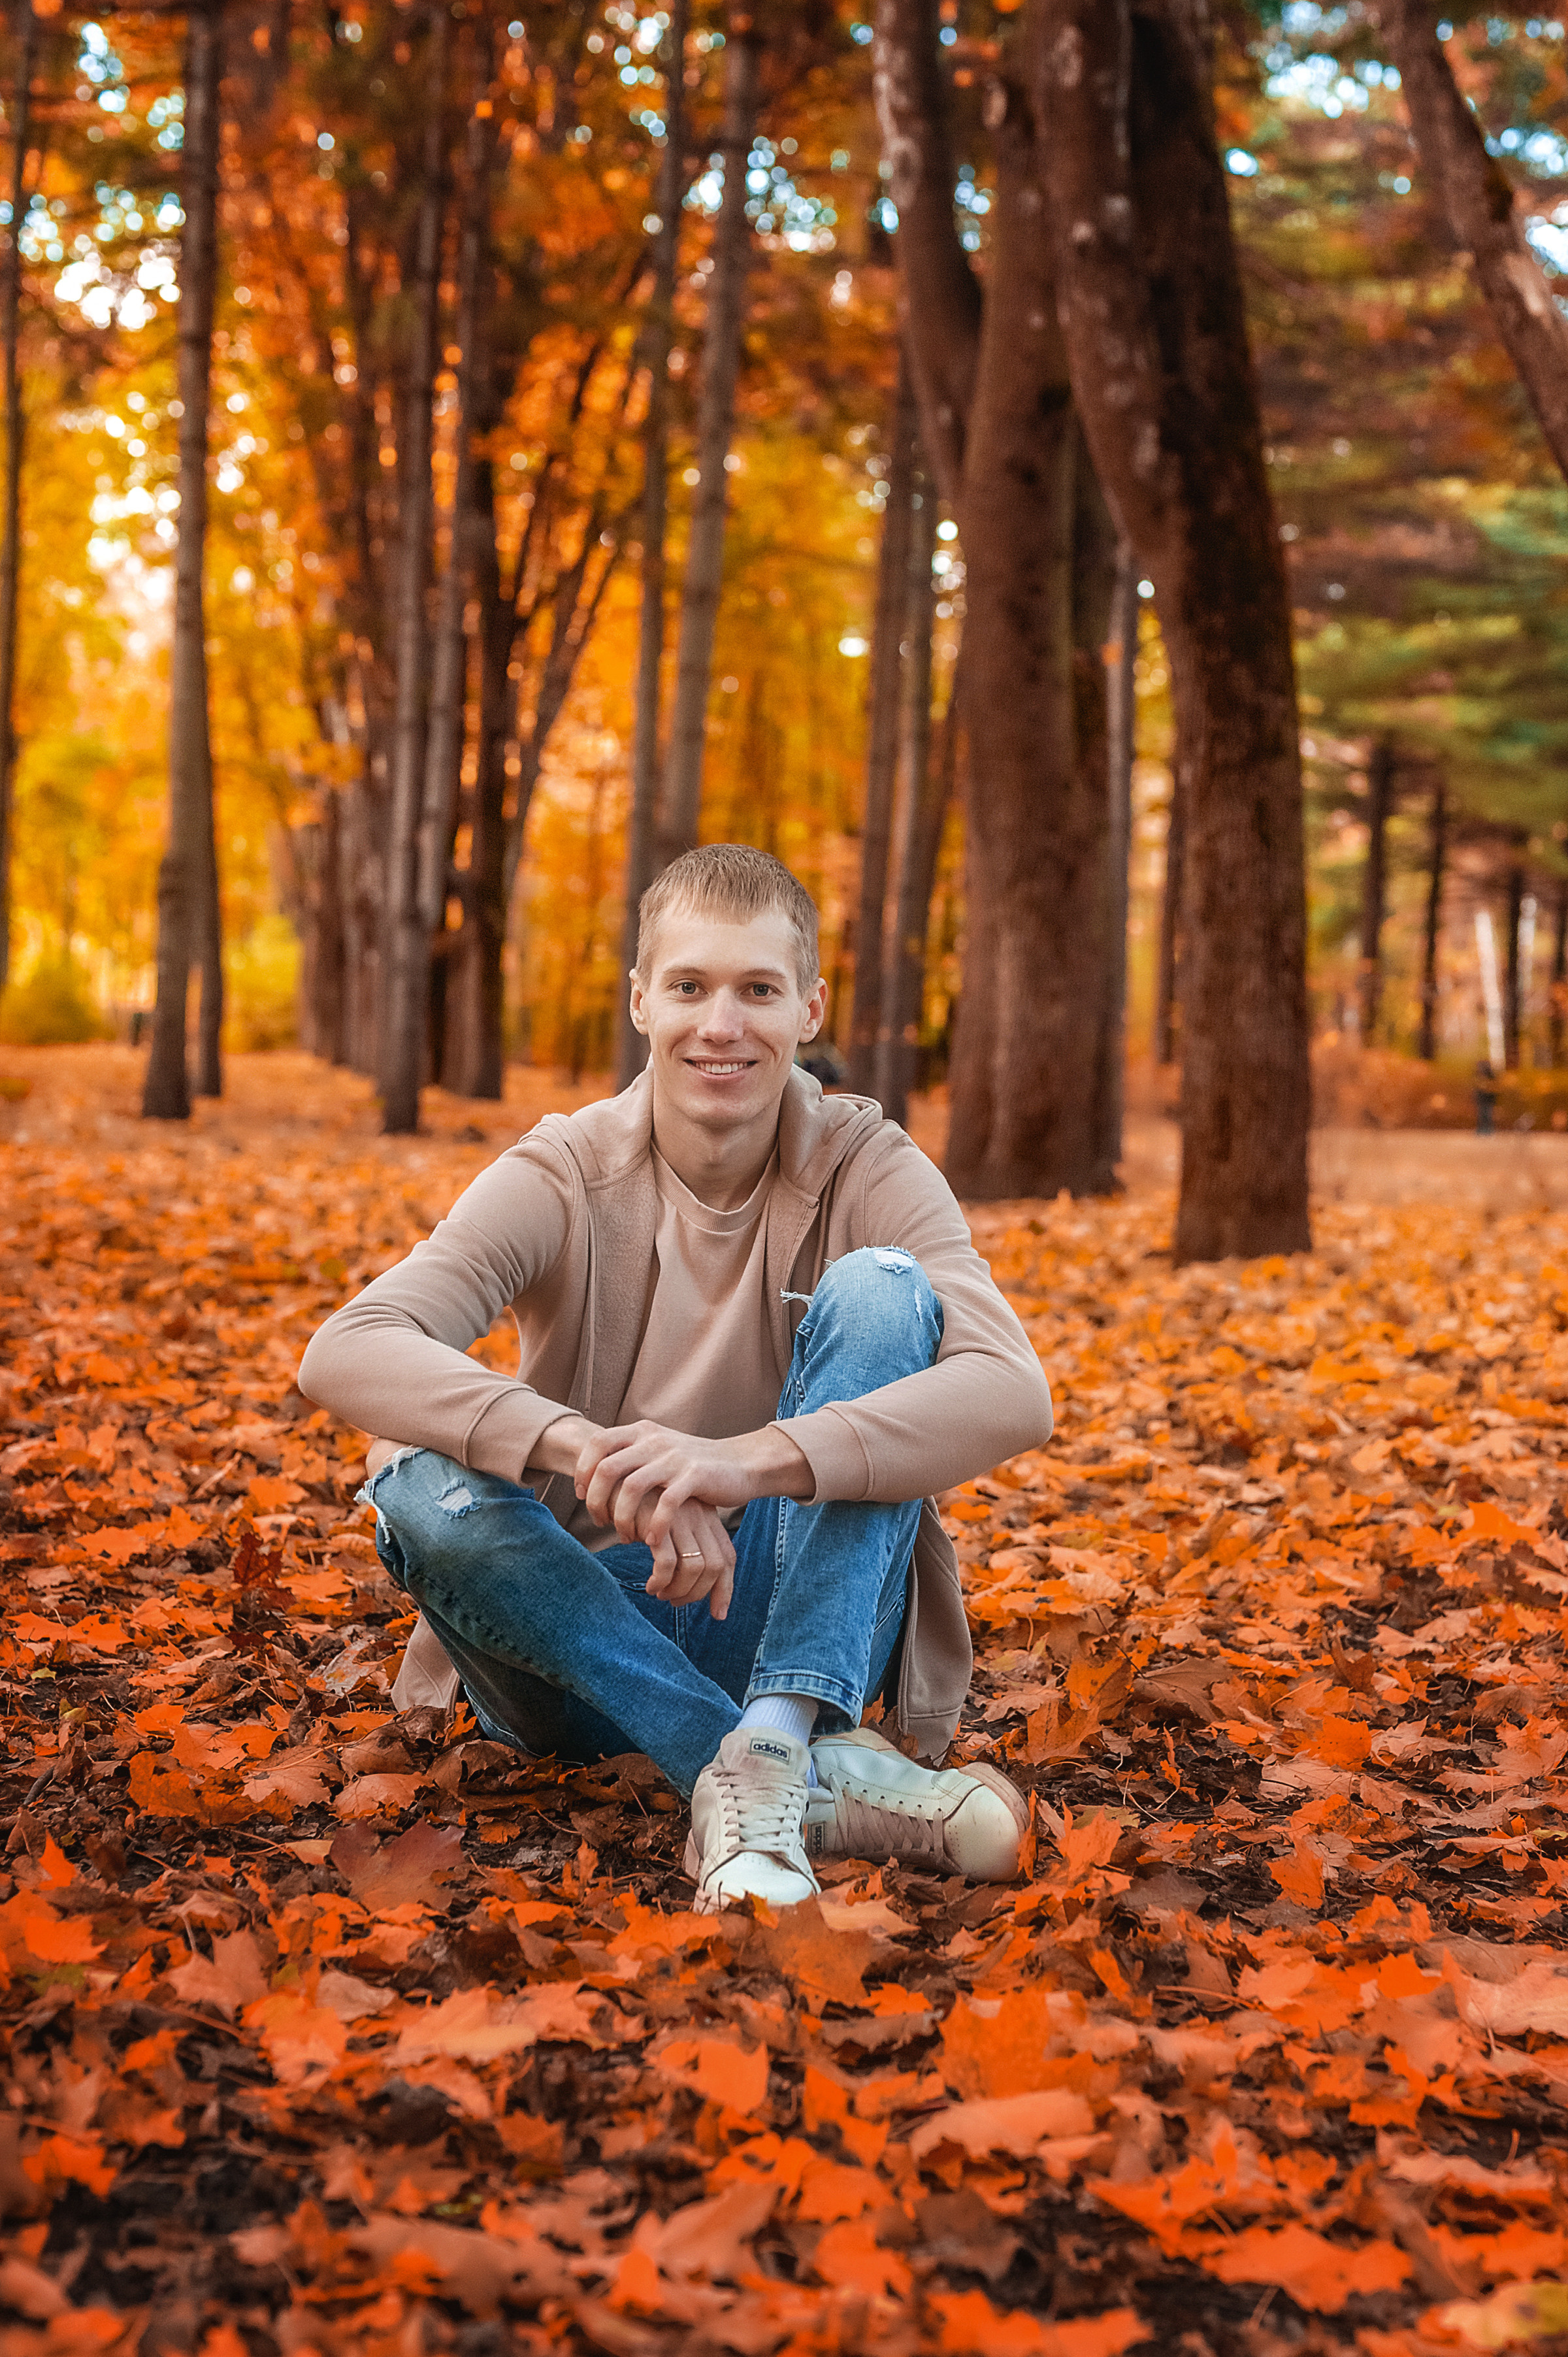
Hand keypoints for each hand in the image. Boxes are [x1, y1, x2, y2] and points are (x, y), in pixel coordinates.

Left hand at [577, 1419, 752, 1539]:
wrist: (741, 1462)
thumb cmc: (692, 1465)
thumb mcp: (658, 1451)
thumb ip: (630, 1456)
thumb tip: (594, 1476)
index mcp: (642, 1431)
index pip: (598, 1442)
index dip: (583, 1468)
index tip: (581, 1494)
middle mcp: (655, 1440)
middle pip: (607, 1468)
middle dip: (596, 1500)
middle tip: (599, 1521)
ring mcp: (675, 1457)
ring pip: (632, 1487)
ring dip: (621, 1516)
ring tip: (624, 1535)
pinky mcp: (695, 1476)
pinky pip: (666, 1503)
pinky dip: (654, 1525)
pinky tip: (652, 1542)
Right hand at [640, 1496, 735, 1619]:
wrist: (616, 1478)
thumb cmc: (642, 1506)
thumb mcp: (670, 1522)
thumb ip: (685, 1545)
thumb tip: (693, 1584)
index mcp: (706, 1517)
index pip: (727, 1557)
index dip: (725, 1589)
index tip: (718, 1614)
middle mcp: (699, 1517)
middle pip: (715, 1566)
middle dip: (698, 1593)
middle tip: (677, 1602)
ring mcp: (680, 1519)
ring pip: (694, 1568)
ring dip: (679, 1590)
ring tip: (661, 1594)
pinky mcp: (657, 1523)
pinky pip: (667, 1564)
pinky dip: (661, 1582)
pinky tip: (651, 1586)